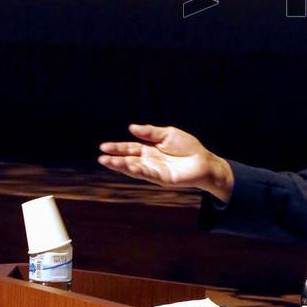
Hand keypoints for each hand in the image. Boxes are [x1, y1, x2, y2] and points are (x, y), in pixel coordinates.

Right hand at [98, 124, 234, 200]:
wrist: (204, 161)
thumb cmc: (188, 147)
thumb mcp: (168, 134)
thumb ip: (150, 132)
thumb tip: (131, 128)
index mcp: (149, 149)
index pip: (130, 148)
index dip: (117, 148)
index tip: (103, 146)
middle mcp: (149, 161)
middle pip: (129, 159)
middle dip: (115, 158)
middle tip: (101, 157)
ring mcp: (155, 170)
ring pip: (135, 168)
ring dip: (121, 166)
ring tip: (108, 162)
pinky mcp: (163, 178)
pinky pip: (148, 174)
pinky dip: (138, 170)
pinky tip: (129, 167)